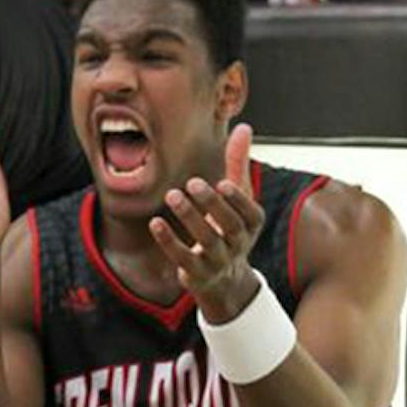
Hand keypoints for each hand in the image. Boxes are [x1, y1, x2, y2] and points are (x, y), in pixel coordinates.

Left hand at [148, 123, 265, 323]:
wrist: (224, 280)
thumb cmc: (229, 227)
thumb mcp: (237, 198)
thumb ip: (238, 163)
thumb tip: (243, 126)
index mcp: (251, 225)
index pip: (249, 213)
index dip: (238, 200)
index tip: (223, 182)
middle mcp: (238, 245)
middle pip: (229, 227)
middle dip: (211, 205)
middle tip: (192, 183)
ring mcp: (218, 261)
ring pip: (206, 242)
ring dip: (189, 218)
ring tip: (172, 195)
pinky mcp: (196, 274)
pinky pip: (182, 259)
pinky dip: (169, 241)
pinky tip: (155, 223)